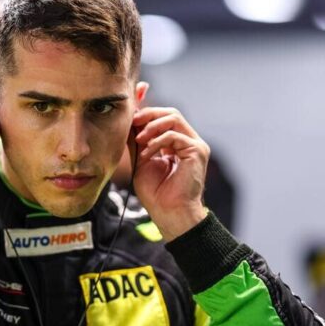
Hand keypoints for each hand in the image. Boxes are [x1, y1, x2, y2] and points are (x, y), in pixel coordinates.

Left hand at [131, 107, 208, 240]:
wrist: (168, 212)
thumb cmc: (156, 193)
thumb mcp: (141, 160)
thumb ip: (138, 141)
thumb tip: (129, 121)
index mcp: (177, 144)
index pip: (164, 118)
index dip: (147, 113)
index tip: (130, 116)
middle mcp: (188, 142)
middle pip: (170, 113)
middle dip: (149, 114)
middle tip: (133, 121)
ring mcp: (195, 145)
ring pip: (174, 118)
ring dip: (151, 126)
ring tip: (139, 139)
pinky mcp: (197, 151)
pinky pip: (174, 135)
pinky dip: (157, 141)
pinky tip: (146, 152)